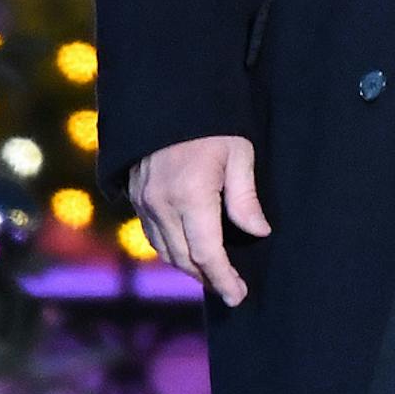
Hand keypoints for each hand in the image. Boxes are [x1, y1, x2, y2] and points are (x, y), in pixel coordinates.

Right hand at [129, 134, 269, 308]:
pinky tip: (190, 251)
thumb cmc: (212, 124)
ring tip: (214, 274)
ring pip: (166, 252)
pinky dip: (172, 251)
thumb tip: (258, 232)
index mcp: (191, 195)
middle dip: (208, 278)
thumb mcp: (239, 154)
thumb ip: (245, 198)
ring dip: (189, 267)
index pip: (207, 253)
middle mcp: (162, 204)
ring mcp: (144, 202)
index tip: (239, 295)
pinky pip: (153, 236)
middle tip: (232, 289)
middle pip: (184, 259)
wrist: (167, 98)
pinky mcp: (135, 198)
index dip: (223, 279)